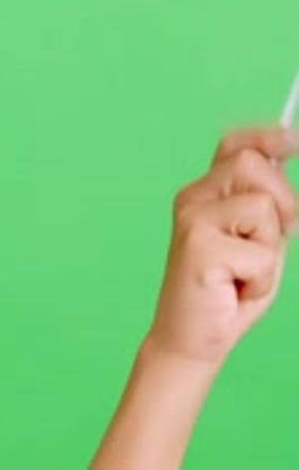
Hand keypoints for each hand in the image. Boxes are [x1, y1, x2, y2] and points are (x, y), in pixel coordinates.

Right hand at [147, 126, 298, 366]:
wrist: (190, 341)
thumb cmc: (227, 292)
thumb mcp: (257, 241)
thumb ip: (267, 207)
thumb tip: (285, 166)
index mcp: (206, 192)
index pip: (235, 146)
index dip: (265, 136)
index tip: (293, 139)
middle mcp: (194, 196)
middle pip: (254, 164)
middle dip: (283, 201)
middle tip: (272, 241)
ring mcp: (192, 218)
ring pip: (263, 207)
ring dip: (269, 247)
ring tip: (246, 271)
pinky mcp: (198, 246)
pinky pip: (260, 253)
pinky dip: (261, 279)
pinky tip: (236, 289)